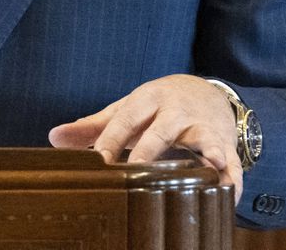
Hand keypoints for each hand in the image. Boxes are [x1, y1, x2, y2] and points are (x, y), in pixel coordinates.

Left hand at [48, 74, 243, 200]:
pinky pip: (233, 160)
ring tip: (214, 163)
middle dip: (149, 149)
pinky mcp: (224, 142)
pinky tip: (229, 192)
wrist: (206, 92)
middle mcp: (176, 110)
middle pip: (161, 129)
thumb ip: (91, 127)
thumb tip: (52, 138)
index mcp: (147, 99)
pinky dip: (233, 176)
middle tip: (135, 171)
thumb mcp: (125, 110)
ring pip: (206, 138)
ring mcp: (202, 126)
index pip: (126, 119)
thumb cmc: (156, 107)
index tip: (97, 161)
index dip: (110, 139)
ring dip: (210, 149)